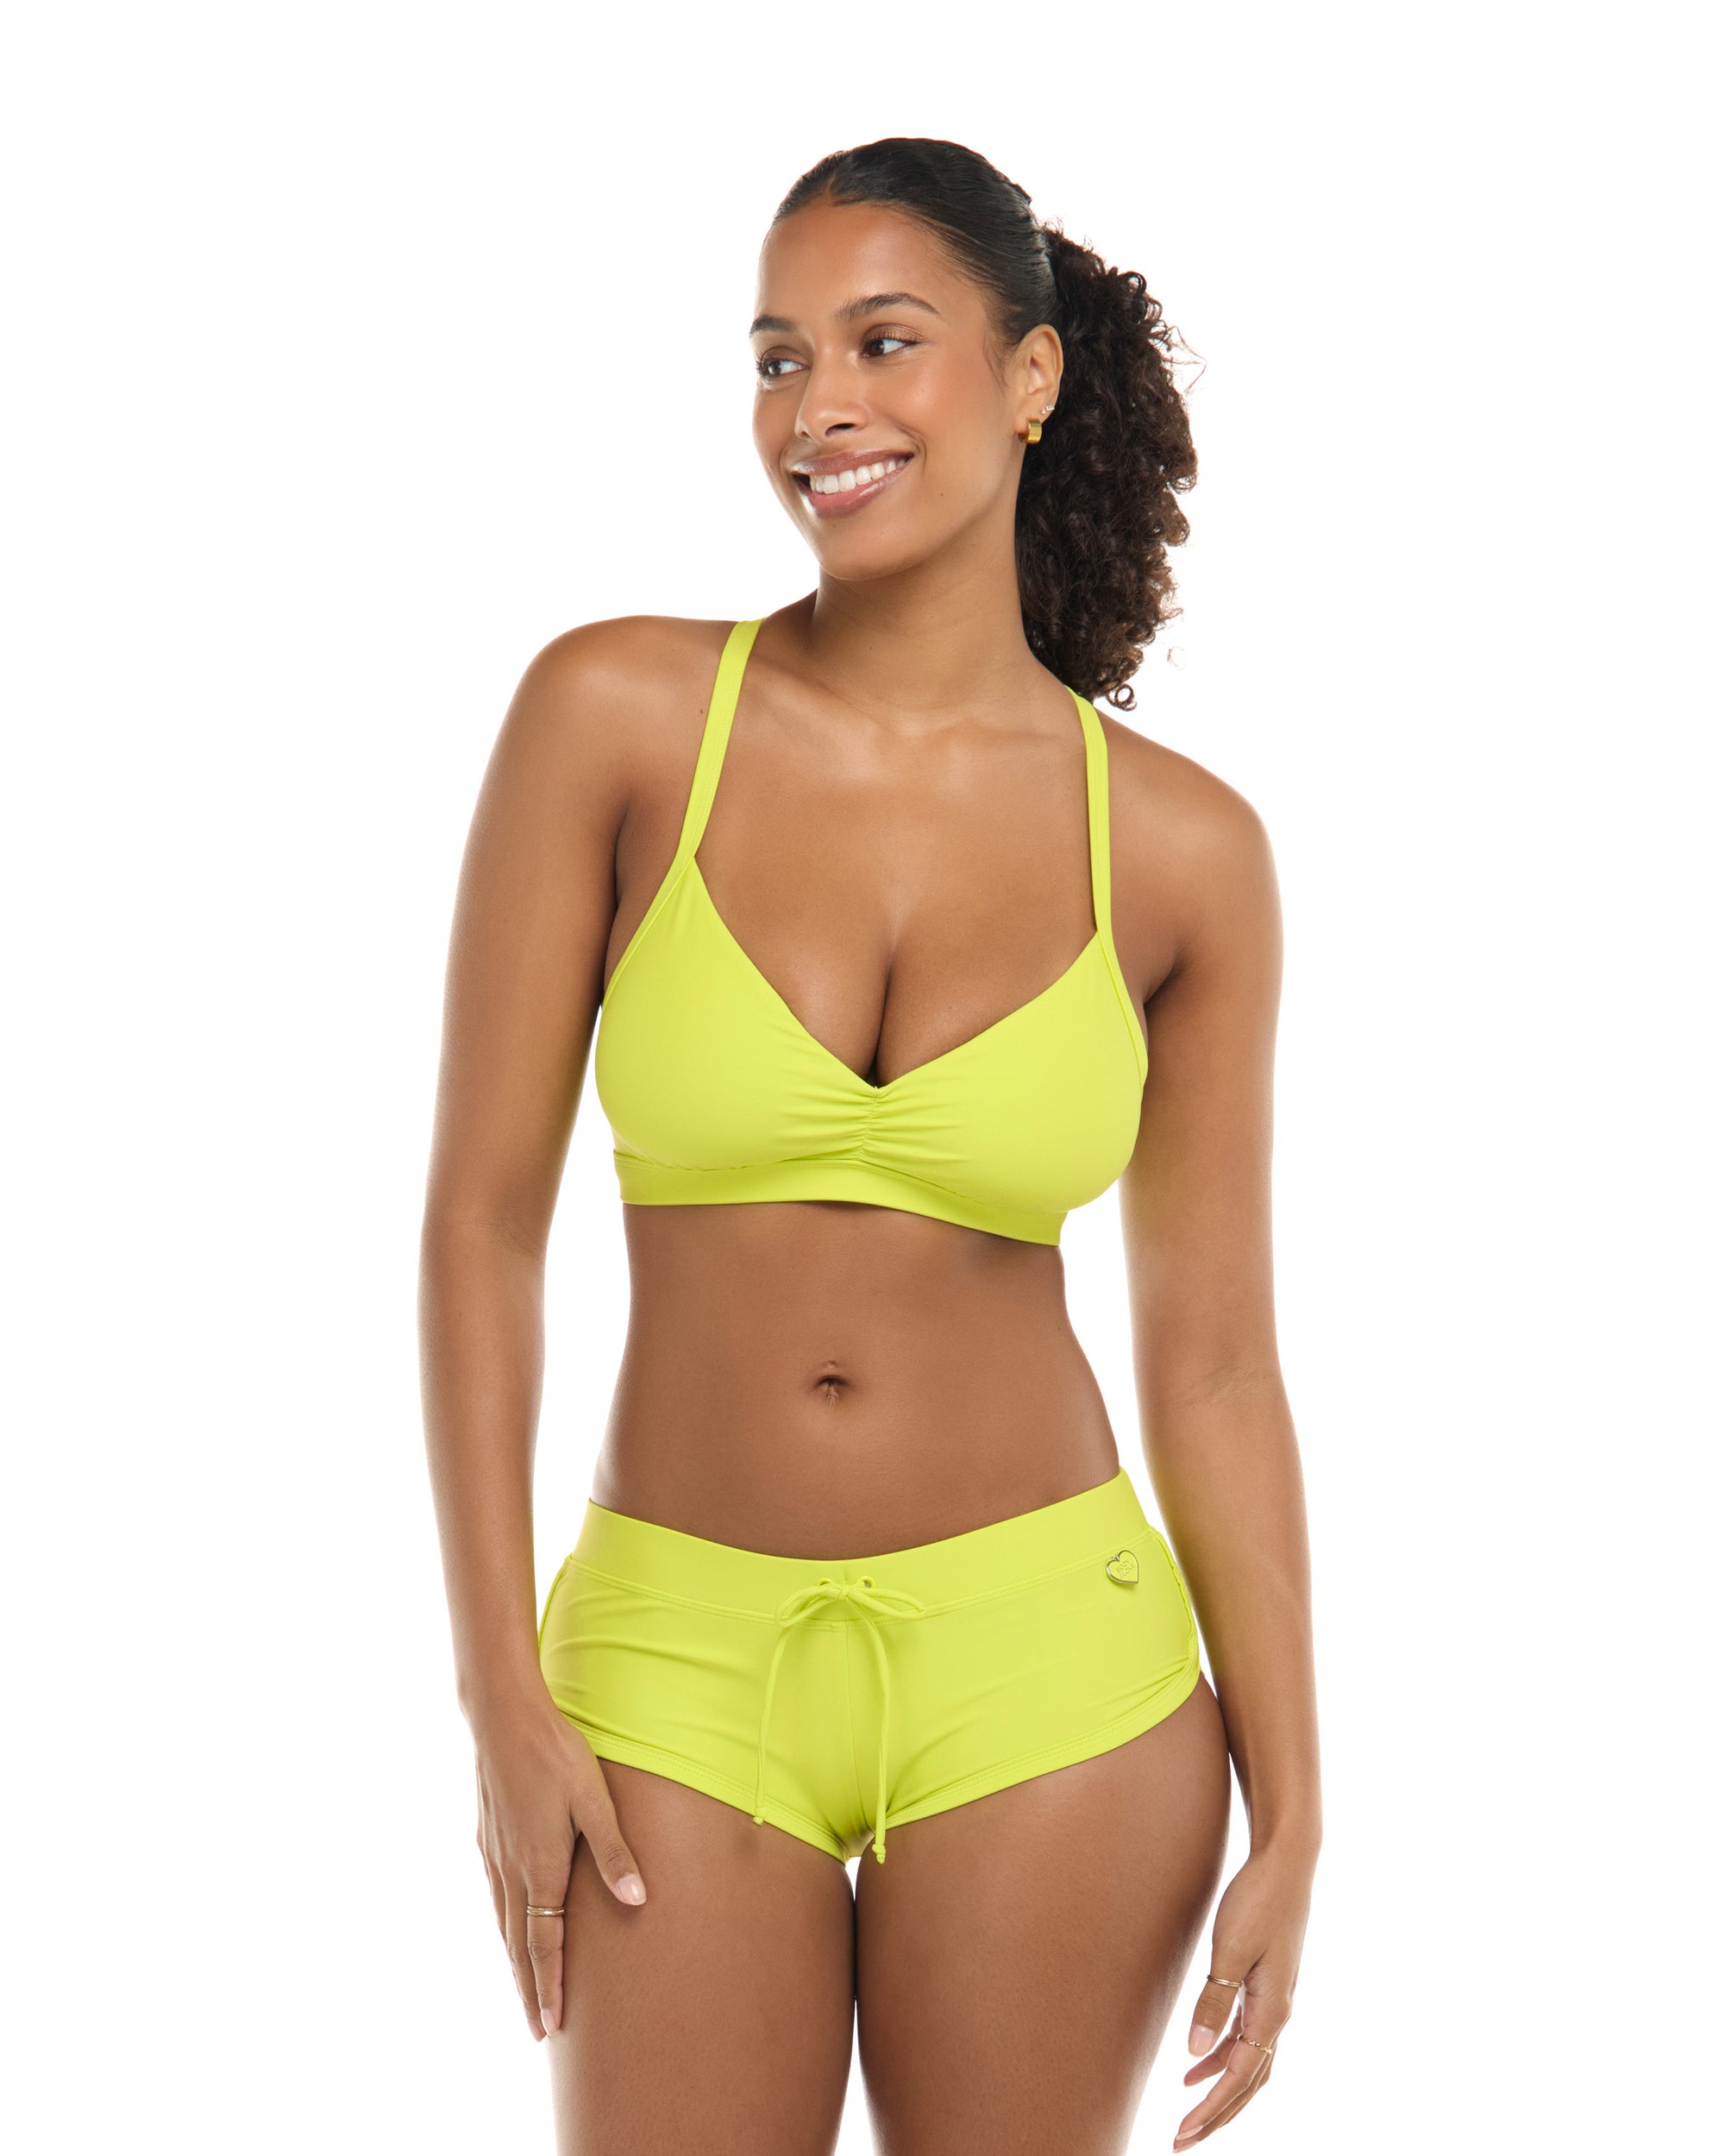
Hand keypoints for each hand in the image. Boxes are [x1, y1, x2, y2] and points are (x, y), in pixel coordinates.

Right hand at [473, 1700, 646, 2040]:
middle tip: (536, 2030)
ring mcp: (493, 1855)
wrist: (503, 1717)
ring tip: (525, 1989)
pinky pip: (495, 1897)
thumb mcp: (594, 1800)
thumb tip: (638, 1899)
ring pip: (503, 1923)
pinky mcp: (486, 1838)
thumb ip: (613, 1852)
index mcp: (539, 1867)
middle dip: (528, 1988)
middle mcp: (510, 1870)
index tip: (550, 2026)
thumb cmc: (555, 1754)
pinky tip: (510, 1927)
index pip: (543, 1943)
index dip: (548, 1986)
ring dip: (514, 1961)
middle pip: (518, 1944)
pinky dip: (504, 1927)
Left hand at [1173, 1843, 1313, 2147]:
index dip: (1212, 2109)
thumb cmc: (1258, 1900)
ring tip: (1187, 2112)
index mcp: (1273, 2011)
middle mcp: (1279, 2014)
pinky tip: (1197, 2060)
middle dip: (1218, 2114)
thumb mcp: (1229, 1949)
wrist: (1287, 1864)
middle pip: (1249, 2082)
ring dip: (1221, 2090)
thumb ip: (1213, 2001)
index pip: (1240, 2078)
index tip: (1184, 2133)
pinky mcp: (1267, 1986)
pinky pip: (1247, 2037)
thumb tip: (1195, 2052)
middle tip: (1183, 2140)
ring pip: (1250, 2064)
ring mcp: (1275, 2001)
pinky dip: (1224, 2058)